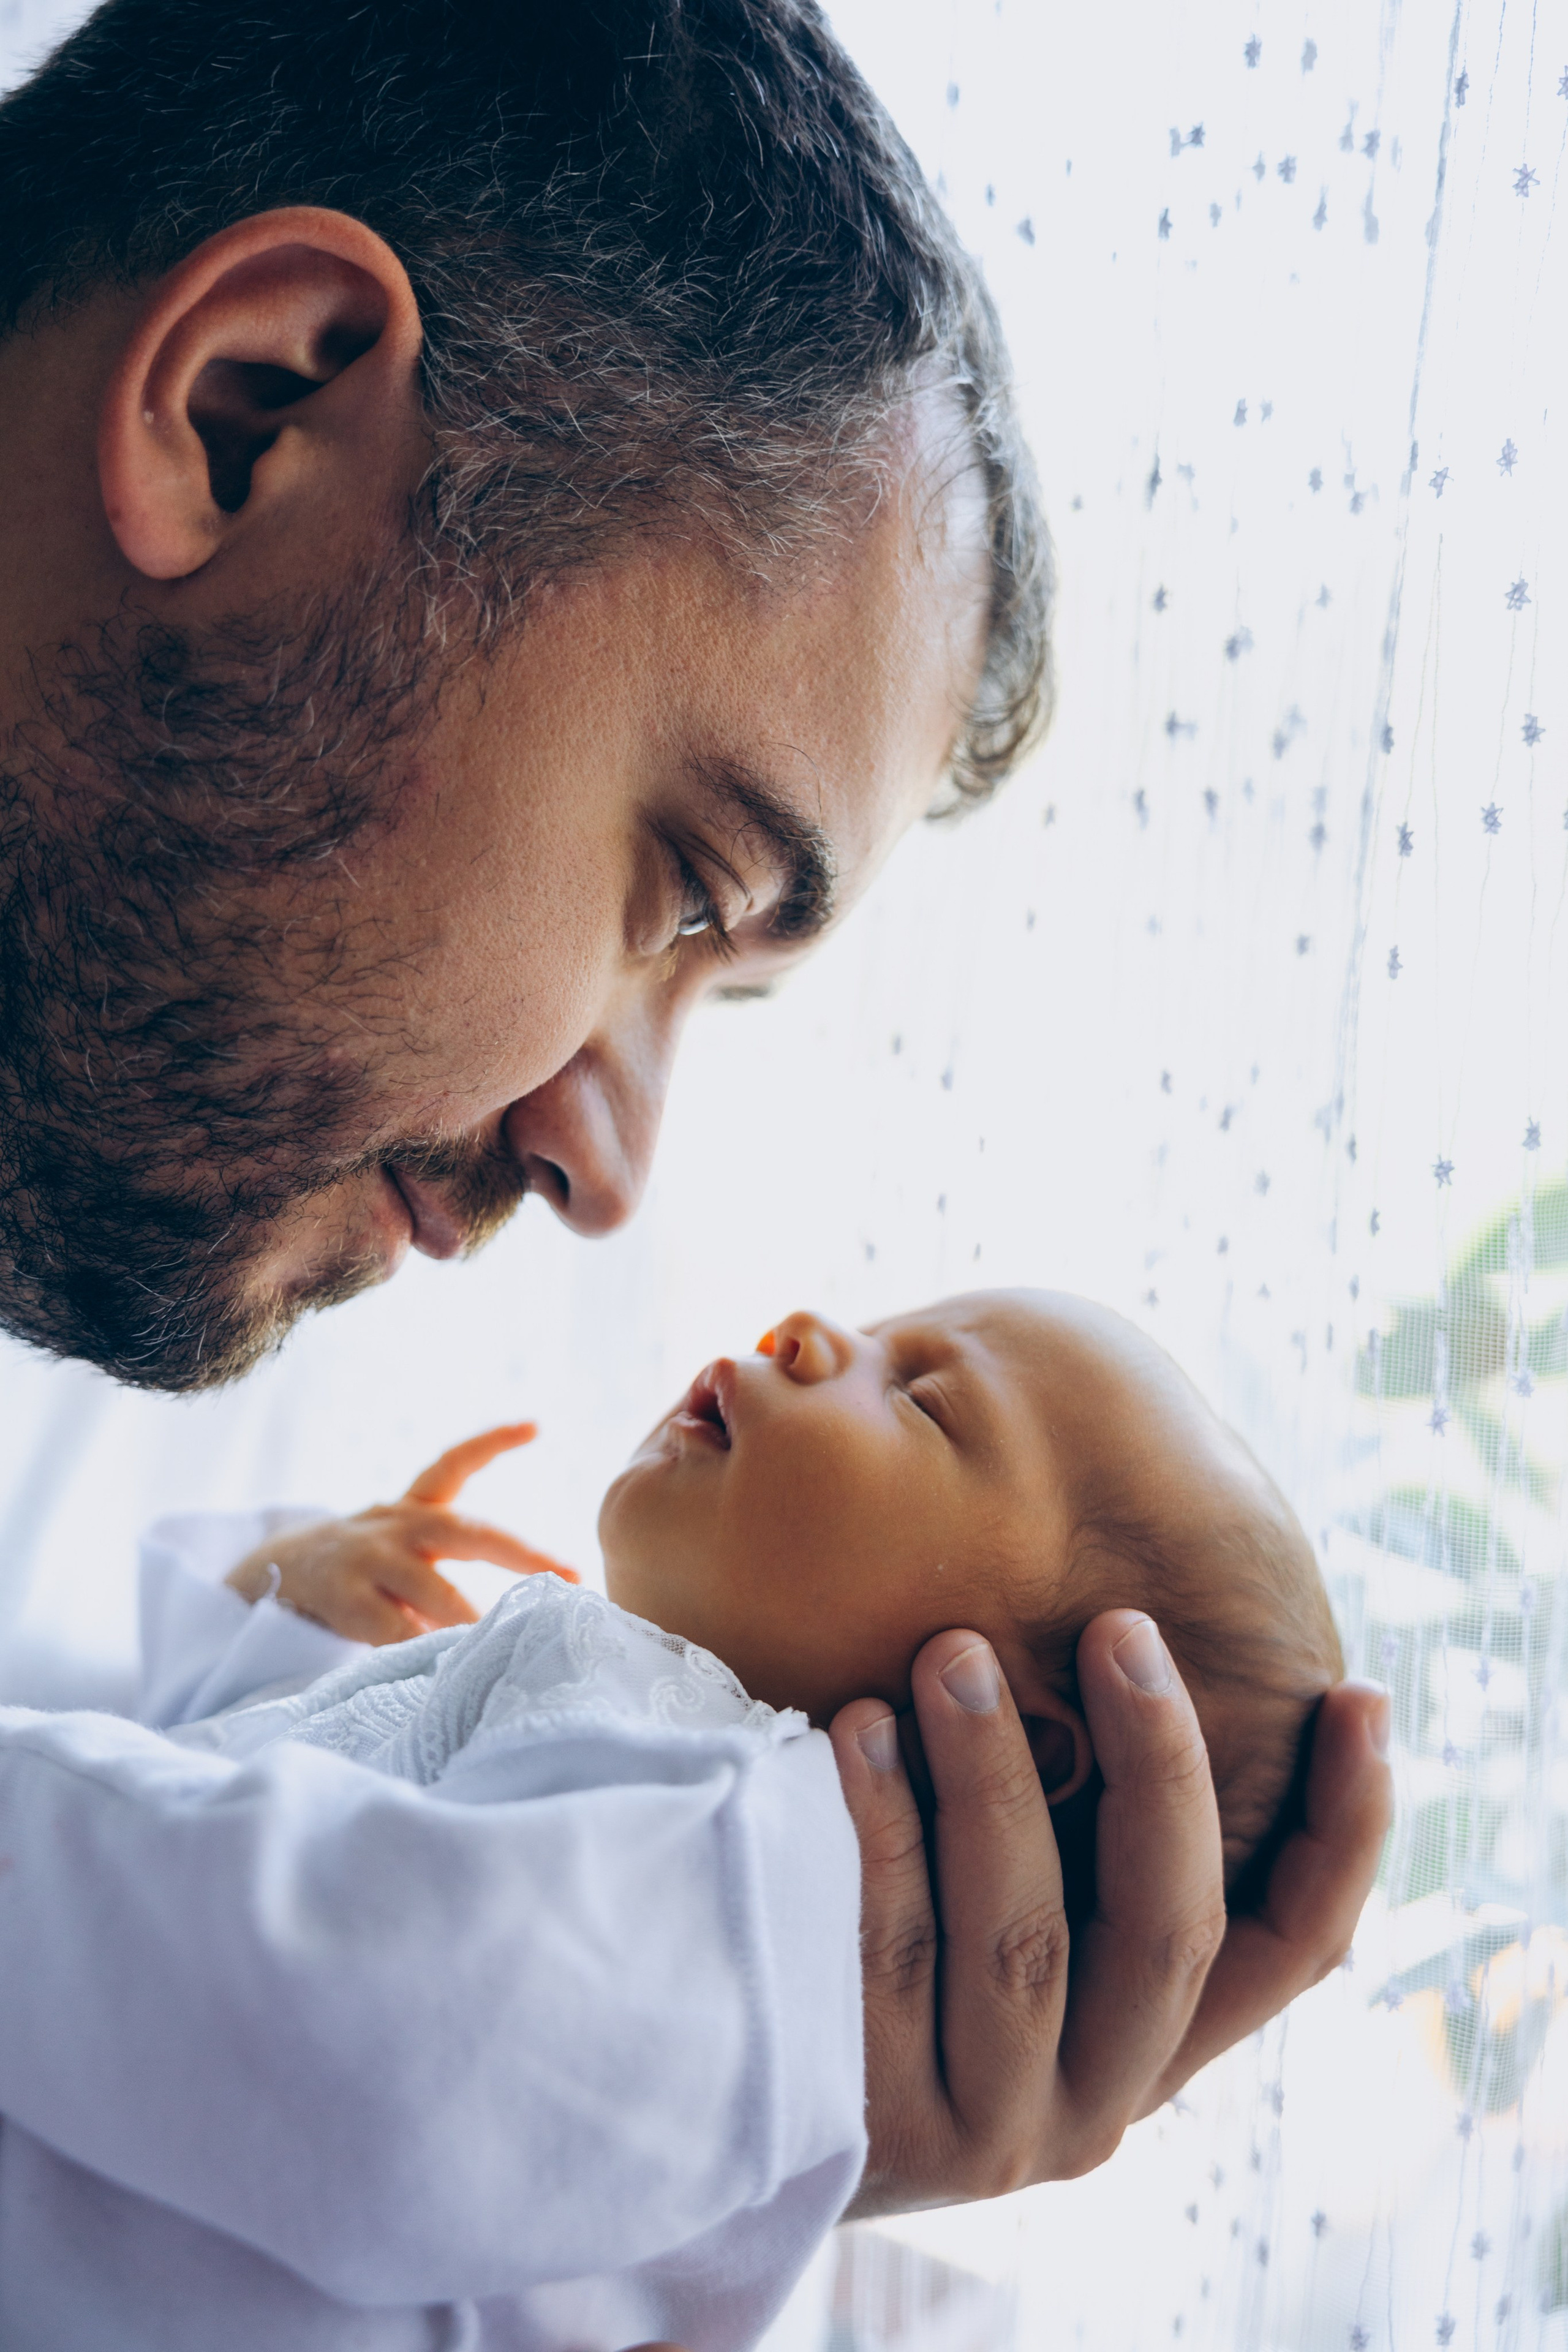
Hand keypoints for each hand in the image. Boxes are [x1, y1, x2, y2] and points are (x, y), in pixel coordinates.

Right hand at [224, 1424, 578, 1643]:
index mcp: (411, 1509)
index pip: (452, 1464)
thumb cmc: (364, 1568)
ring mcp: (368, 1561)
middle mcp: (394, 1526)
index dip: (493, 1442)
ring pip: (431, 1588)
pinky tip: (445, 1665)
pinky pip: (392, 1627)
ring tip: (506, 1639)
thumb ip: (447, 1564)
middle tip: (568, 1574)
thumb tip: (517, 1607)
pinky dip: (422, 1647)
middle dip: (519, 1552)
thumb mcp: (401, 1548)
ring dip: (471, 1617)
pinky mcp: (344, 1599)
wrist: (274, 1576)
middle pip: (463, 1532)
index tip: (535, 1425)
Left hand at [830, 1612, 1390, 2215]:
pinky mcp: (870, 2118)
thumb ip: (1093, 1844)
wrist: (755, 2111)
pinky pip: (887, 1948)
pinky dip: (878, 1825)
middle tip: (1119, 1626)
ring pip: (1020, 1936)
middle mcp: (1093, 2106)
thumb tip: (1151, 1656)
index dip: (1345, 1830)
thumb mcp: (1027, 1921)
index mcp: (1153, 2048)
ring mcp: (984, 2126)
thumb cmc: (913, 1959)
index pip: (1291, 1950)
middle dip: (1157, 1763)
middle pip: (1167, 1928)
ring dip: (993, 1776)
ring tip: (955, 1653)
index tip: (1357, 1695)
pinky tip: (857, 1727)